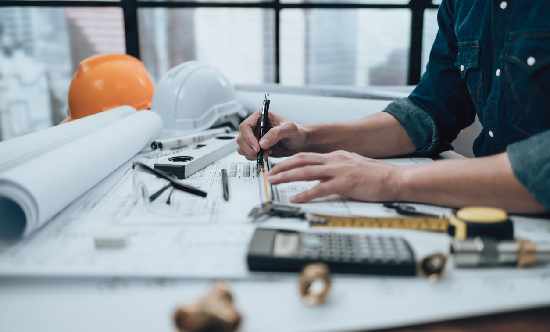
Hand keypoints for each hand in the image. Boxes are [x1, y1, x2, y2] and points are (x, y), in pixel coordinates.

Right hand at [237, 109, 306, 160]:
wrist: (299, 142)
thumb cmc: (297, 132)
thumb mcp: (290, 129)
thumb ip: (276, 133)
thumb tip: (262, 142)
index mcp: (260, 116)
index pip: (245, 126)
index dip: (248, 138)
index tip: (257, 147)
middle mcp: (255, 126)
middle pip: (241, 138)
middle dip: (250, 148)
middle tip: (262, 153)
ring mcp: (254, 137)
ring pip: (242, 147)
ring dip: (252, 153)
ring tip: (267, 153)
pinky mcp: (256, 147)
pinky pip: (247, 153)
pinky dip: (254, 157)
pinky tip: (267, 154)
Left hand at [267, 151, 402, 202]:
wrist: (394, 179)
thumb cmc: (377, 175)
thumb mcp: (353, 166)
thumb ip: (337, 169)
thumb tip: (323, 176)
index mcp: (336, 156)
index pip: (307, 156)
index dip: (290, 162)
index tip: (278, 167)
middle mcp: (335, 160)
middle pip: (302, 160)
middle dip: (282, 166)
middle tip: (269, 173)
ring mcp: (339, 171)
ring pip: (306, 171)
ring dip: (287, 176)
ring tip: (274, 182)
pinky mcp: (344, 184)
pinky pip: (320, 189)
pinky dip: (305, 194)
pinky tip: (295, 198)